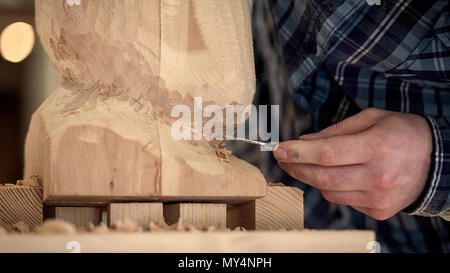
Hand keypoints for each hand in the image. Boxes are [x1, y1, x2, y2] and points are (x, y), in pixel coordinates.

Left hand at [273, 108, 432, 219]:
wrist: (436, 160)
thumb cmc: (400, 132)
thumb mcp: (370, 118)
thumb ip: (334, 132)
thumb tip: (303, 143)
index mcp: (377, 146)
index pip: (326, 154)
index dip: (298, 153)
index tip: (279, 149)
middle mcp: (379, 176)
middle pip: (322, 177)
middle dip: (296, 168)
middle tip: (284, 158)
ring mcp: (380, 197)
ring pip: (329, 192)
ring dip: (313, 178)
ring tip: (309, 164)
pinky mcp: (379, 211)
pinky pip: (343, 200)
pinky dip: (334, 187)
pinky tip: (339, 175)